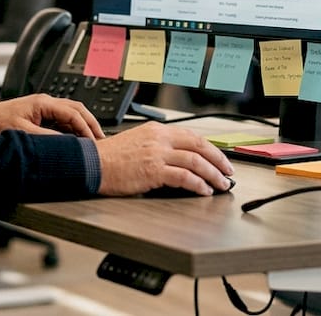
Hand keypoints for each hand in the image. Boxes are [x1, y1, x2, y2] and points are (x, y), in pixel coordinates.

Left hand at [0, 94, 104, 138]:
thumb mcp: (23, 132)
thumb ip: (45, 138)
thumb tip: (66, 144)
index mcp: (44, 103)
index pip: (72, 113)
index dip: (85, 127)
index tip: (92, 141)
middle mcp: (47, 103)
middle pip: (77, 110)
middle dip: (91, 124)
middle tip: (102, 139)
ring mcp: (45, 109)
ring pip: (72, 114)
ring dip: (83, 126)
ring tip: (93, 141)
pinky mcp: (42, 116)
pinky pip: (63, 121)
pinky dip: (73, 130)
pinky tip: (78, 140)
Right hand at [94, 122, 233, 196]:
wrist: (92, 164)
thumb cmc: (111, 157)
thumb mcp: (138, 142)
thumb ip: (158, 146)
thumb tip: (179, 159)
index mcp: (157, 130)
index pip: (192, 136)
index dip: (210, 148)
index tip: (219, 158)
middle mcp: (160, 139)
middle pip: (199, 146)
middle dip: (218, 160)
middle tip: (228, 172)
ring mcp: (157, 154)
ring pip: (195, 162)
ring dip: (212, 174)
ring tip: (221, 184)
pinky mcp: (153, 171)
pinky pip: (184, 177)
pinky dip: (198, 184)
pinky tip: (204, 191)